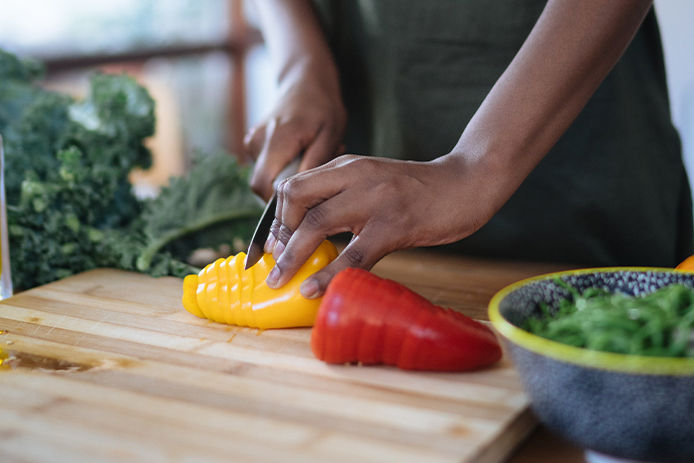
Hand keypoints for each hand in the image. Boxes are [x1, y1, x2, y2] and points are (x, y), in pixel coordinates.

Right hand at [244, 72, 345, 199]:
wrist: (305, 81)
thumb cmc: (322, 107)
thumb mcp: (330, 134)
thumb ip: (314, 163)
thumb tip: (301, 193)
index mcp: (277, 139)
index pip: (263, 186)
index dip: (280, 202)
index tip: (306, 199)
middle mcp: (257, 141)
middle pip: (261, 186)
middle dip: (287, 191)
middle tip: (314, 175)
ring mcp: (252, 142)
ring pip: (265, 178)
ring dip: (287, 177)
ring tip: (311, 158)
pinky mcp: (252, 144)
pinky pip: (266, 168)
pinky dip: (283, 168)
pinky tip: (301, 153)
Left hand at [263, 153, 507, 297]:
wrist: (464, 183)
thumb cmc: (416, 190)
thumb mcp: (372, 181)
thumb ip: (343, 196)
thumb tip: (310, 232)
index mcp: (346, 166)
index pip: (293, 186)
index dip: (276, 218)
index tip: (274, 245)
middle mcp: (354, 175)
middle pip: (295, 199)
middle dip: (278, 235)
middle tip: (276, 265)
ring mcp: (374, 199)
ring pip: (316, 224)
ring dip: (292, 257)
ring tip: (280, 281)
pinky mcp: (394, 224)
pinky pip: (353, 254)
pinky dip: (329, 274)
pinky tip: (314, 290)